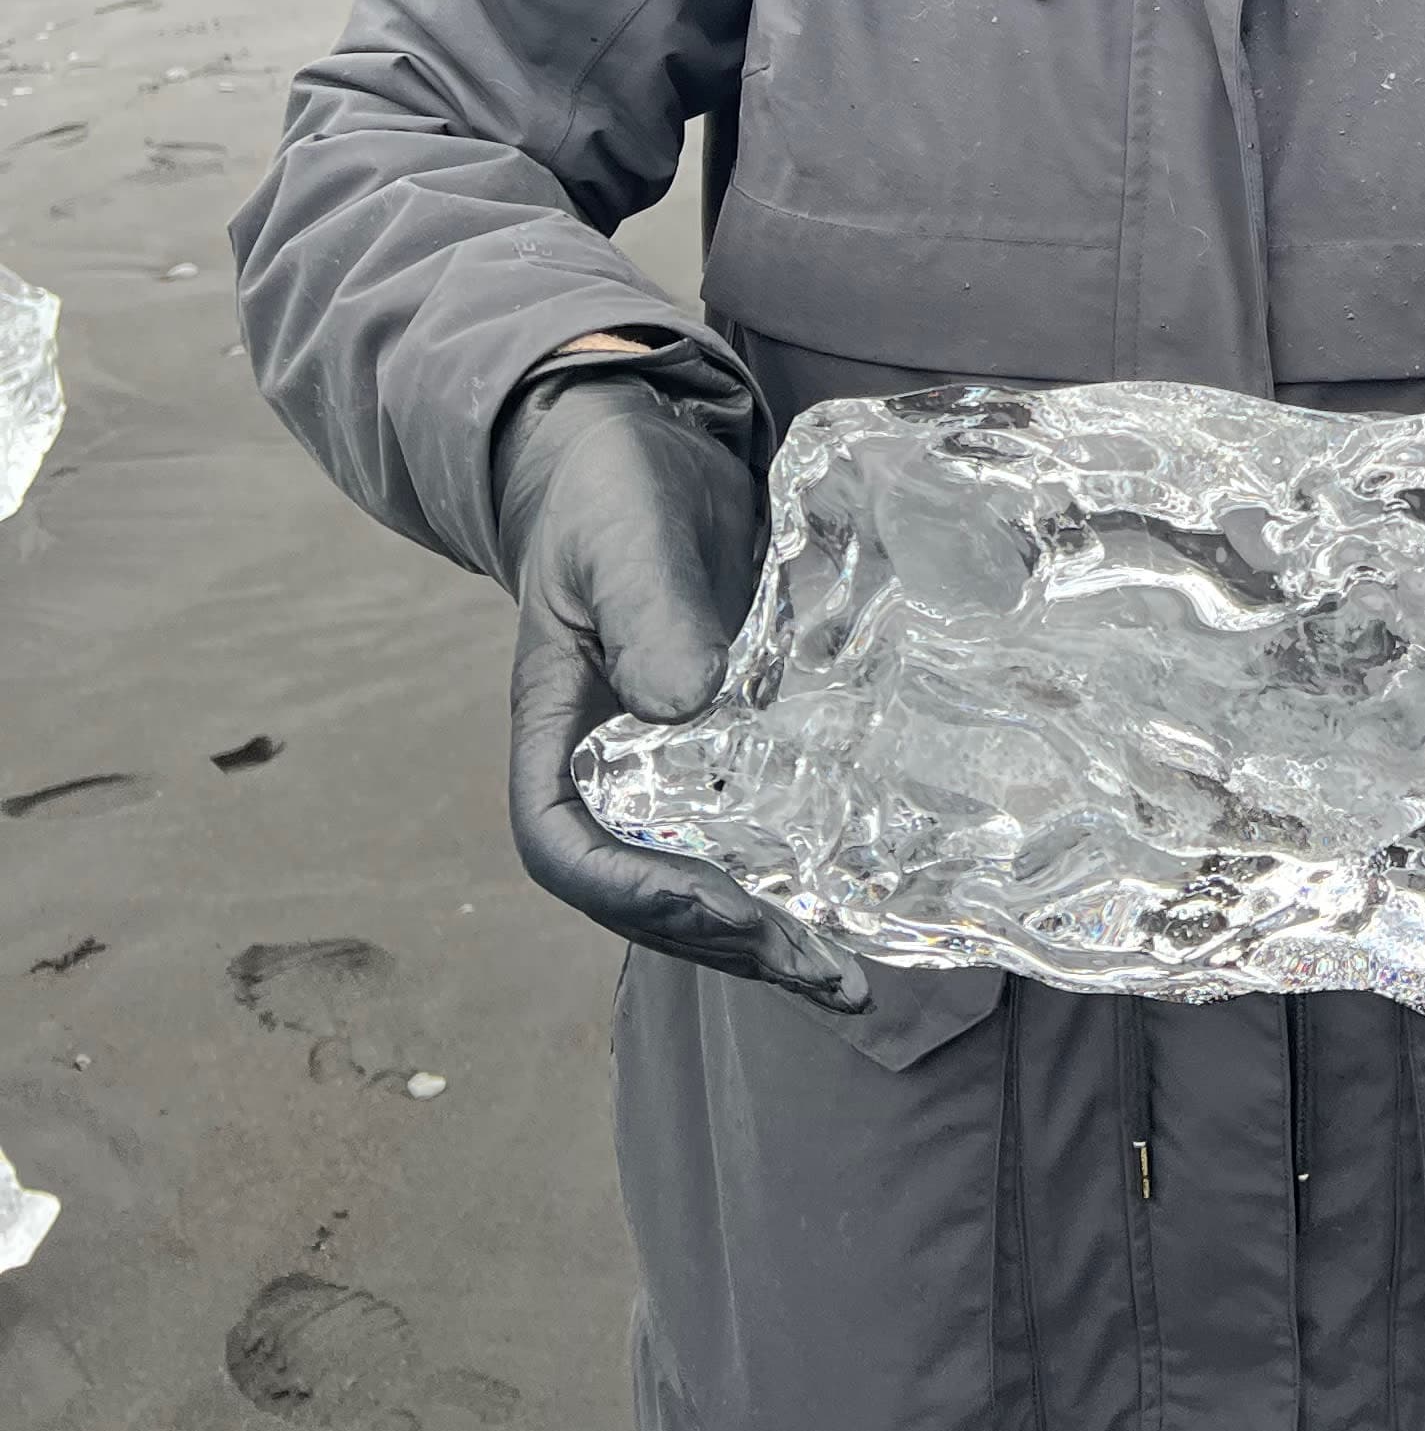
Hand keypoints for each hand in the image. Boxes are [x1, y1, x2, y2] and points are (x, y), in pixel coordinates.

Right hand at [493, 354, 865, 1009]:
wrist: (641, 454)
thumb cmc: (613, 490)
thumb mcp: (623, 540)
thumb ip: (649, 614)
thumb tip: (687, 708)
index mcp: (558, 730)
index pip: (564, 844)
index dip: (632, 892)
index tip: (717, 905)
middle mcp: (609, 766)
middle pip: (644, 888)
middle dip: (725, 938)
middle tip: (819, 969)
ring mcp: (669, 764)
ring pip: (703, 874)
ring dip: (767, 933)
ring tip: (848, 975)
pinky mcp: (729, 742)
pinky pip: (752, 828)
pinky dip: (798, 874)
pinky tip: (860, 899)